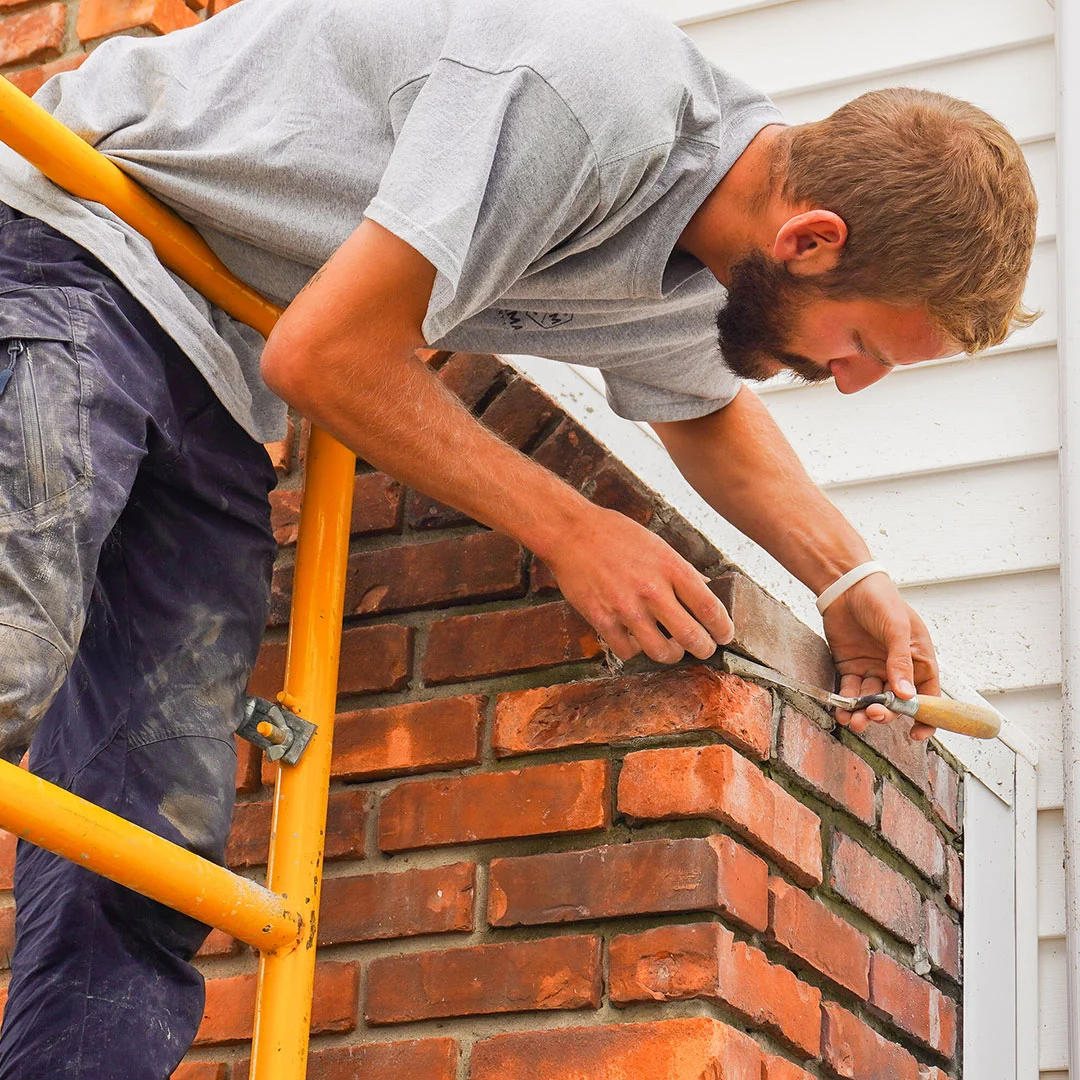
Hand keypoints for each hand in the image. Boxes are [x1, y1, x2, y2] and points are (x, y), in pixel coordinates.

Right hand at [543, 506, 734, 663]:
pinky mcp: (601, 618)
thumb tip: (707, 589)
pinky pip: (628, 651)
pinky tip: (637, 639)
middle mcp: (651, 589)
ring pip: (661, 651)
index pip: (710, 608)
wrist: (570, 532)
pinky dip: (636, 650)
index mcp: (670, 567)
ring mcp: (625, 607)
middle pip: (691, 636)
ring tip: (671, 649)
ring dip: (671, 655)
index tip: (725, 634)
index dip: (724, 628)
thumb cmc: (614, 534)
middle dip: (704, 648)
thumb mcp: (657, 544)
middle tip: (705, 649)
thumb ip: (682, 570)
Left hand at [821, 572, 940, 739]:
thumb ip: (901, 662)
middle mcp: (897, 668)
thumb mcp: (897, 629)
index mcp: (918, 660)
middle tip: (875, 715)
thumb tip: (906, 695)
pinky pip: (851, 691)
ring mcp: (873, 669)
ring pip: (872, 700)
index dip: (925, 717)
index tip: (917, 734)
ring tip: (855, 721)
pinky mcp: (851, 666)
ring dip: (865, 713)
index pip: (928, 695)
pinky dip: (847, 703)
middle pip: (896, 702)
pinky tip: (843, 712)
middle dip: (887, 713)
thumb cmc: (881, 600)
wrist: (846, 585)